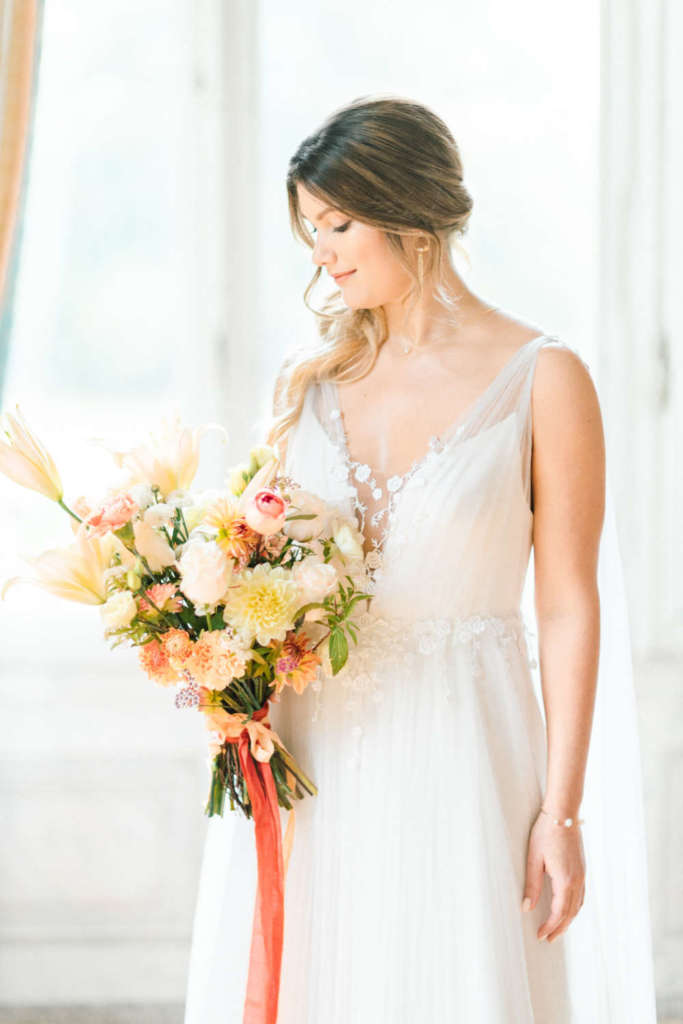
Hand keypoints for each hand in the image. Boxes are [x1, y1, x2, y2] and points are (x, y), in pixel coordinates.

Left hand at [521, 810, 585, 941]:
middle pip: (571, 913)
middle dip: (560, 928)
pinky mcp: (582, 869)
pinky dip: (575, 908)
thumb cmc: (546, 833)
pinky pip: (581, 896)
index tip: (540, 936)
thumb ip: (532, 885)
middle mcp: (578, 881)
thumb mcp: (534, 859)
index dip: (550, 927)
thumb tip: (527, 908)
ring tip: (558, 929)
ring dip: (568, 920)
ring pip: (578, 906)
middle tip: (548, 939)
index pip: (559, 913)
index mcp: (565, 880)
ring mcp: (582, 875)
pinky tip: (568, 909)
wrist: (563, 814)